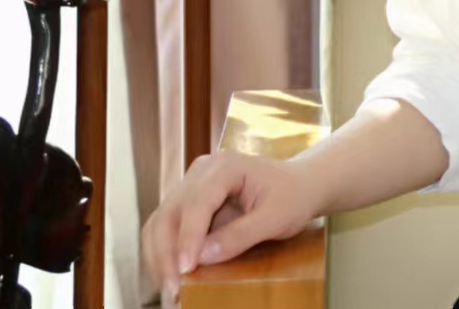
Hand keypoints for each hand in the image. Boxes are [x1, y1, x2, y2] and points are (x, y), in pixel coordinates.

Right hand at [141, 150, 319, 305]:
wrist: (298, 186)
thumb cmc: (292, 197)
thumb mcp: (277, 218)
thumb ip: (242, 235)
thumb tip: (202, 257)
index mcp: (225, 166)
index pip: (196, 203)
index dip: (188, 238)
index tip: (185, 269)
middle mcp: (200, 172)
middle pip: (169, 214)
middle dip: (166, 255)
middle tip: (173, 291)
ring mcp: (191, 186)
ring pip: (160, 223)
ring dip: (159, 259)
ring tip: (170, 291)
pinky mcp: (188, 204)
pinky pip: (166, 230)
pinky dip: (164, 255)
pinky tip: (171, 278)